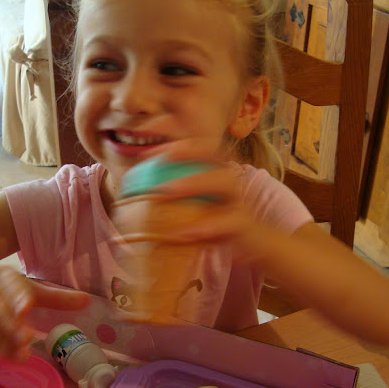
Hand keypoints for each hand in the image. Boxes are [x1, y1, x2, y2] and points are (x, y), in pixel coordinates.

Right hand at [0, 265, 89, 359]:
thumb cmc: (3, 289)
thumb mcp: (28, 290)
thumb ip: (55, 298)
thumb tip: (87, 300)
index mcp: (3, 274)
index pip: (9, 283)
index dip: (17, 295)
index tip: (26, 307)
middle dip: (9, 322)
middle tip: (27, 338)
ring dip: (0, 339)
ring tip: (21, 354)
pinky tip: (7, 355)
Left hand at [144, 139, 264, 259]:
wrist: (254, 244)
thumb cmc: (217, 221)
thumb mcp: (197, 204)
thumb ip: (174, 193)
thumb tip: (133, 188)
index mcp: (217, 173)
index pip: (201, 148)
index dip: (179, 144)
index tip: (151, 149)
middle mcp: (229, 181)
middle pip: (212, 154)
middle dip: (188, 152)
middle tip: (161, 157)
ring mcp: (238, 200)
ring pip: (223, 182)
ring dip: (194, 183)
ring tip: (167, 189)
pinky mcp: (243, 224)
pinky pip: (227, 222)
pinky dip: (208, 226)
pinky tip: (186, 232)